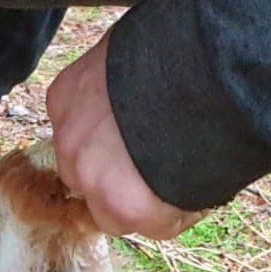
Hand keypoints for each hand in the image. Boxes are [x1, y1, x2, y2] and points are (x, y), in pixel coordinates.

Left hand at [46, 32, 198, 240]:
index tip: (141, 142)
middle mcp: (70, 143)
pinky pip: (157, 226)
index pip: (80, 141)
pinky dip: (182, 212)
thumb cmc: (175, 45)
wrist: (203, 68)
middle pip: (90, 180)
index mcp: (66, 99)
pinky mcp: (128, 208)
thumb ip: (120, 79)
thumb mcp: (129, 51)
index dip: (112, 147)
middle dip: (122, 179)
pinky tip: (202, 184)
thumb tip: (141, 87)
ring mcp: (94, 179)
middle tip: (166, 162)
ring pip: (115, 212)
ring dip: (150, 202)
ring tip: (189, 174)